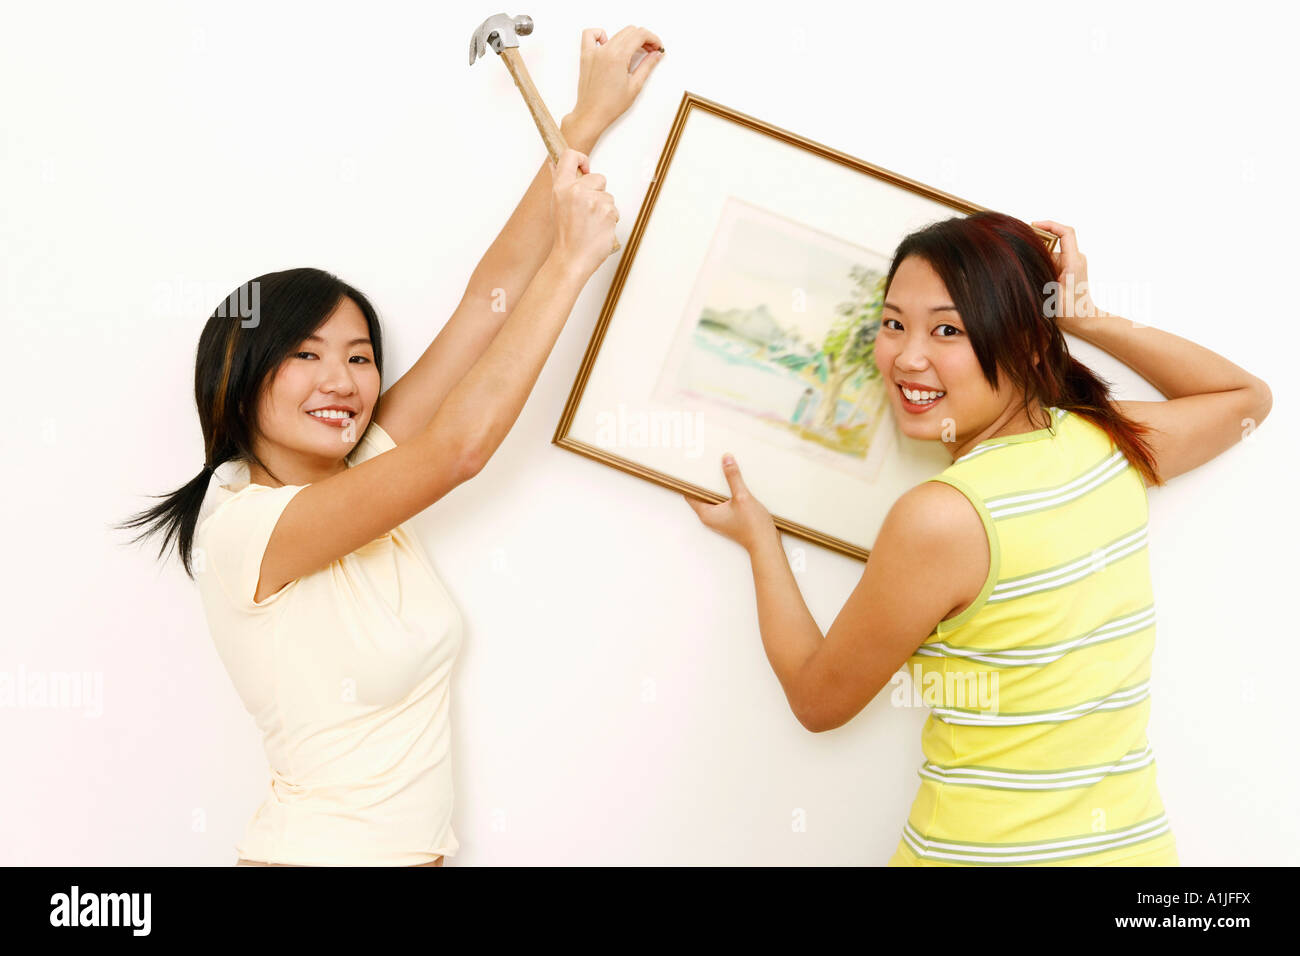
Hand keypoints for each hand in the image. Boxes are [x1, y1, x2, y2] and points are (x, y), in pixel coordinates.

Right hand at [549, 147, 618, 277]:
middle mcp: (577, 191)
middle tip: (588, 211)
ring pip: (609, 196)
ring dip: (605, 208)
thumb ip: (559, 182)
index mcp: (561, 187)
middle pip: (599, 177)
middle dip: (598, 192)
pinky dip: (610, 220)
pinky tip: (599, 229)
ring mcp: (594, 201)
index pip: (570, 156)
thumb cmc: (565, 235)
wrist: (571, 259)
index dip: (581, 158)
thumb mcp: (557, 205)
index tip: (586, 167)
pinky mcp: (609, 212)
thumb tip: (555, 164)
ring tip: (592, 224)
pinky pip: (615, 210)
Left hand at [565, 26, 664, 137]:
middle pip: (629, 31)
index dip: (653, 39)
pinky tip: (609, 44)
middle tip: (650, 51)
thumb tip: (656, 54)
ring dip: (629, 38)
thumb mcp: (635, 85)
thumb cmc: (611, 105)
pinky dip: (601, 34)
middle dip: (643, 39)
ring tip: (634, 51)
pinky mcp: (586, 56)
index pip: (640, 35)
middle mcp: (605, 51)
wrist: (592, 115)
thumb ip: (647, 66)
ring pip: (616, 33)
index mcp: (618, 57)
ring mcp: (594, 52)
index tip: (657, 47)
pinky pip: (590, 34)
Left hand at [683, 454, 776, 551]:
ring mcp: (719, 518)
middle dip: (705, 480)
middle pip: (701, 494)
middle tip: (707, 464)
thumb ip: (733, 477)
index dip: (690, 480)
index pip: (690, 494)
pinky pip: (722, 501)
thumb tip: (726, 459)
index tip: (692, 467)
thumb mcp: (742, 497)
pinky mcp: (729, 517)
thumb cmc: (752, 526)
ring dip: (717, 486)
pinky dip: (725, 492)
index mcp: (706, 513)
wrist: (765, 543)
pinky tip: (733, 483)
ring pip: (713, 497)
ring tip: (721, 469)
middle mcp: (710, 517)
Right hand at [1032, 219, 1102, 332]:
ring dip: (1039, 258)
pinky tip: (1035, 276)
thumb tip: (1025, 261)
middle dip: (1038, 244)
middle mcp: (1075, 259)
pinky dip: (1042, 263)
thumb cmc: (1070, 311)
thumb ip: (1040, 274)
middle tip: (1023, 250)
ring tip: (1031, 273)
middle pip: (1055, 241)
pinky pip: (1053, 259)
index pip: (1065, 233)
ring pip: (1052, 252)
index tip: (1034, 225)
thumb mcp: (1050, 293)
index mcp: (1073, 262)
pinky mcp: (1069, 269)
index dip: (1050, 225)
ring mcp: (1073, 263)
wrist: (1084, 320)